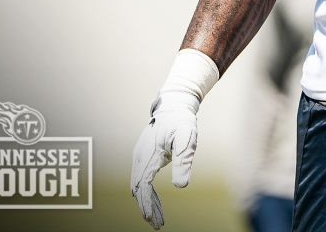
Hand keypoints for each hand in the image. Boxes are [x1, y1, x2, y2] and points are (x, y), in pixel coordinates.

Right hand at [131, 49, 218, 228]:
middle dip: (146, 207)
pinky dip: (147, 193)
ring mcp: (139, 157)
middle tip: (156, 224)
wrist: (174, 107)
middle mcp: (139, 158)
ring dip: (147, 202)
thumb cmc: (182, 122)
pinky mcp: (143, 157)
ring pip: (139, 186)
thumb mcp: (187, 140)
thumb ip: (184, 161)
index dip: (147, 203)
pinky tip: (155, 202)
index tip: (152, 218)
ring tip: (157, 219)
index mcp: (148, 155)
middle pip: (138, 189)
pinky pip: (142, 179)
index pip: (143, 186)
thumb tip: (181, 186)